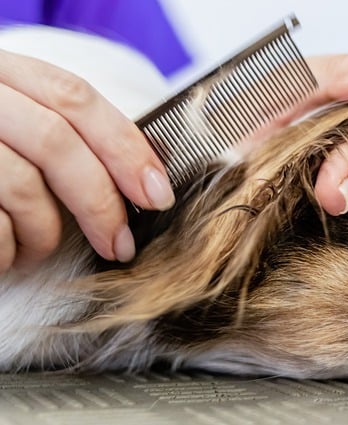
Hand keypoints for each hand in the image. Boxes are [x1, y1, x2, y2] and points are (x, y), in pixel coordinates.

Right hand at [0, 49, 174, 272]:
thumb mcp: (17, 127)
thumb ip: (64, 135)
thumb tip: (139, 175)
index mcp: (1, 72)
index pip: (75, 98)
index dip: (125, 146)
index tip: (157, 192)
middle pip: (56, 142)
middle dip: (100, 202)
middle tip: (121, 245)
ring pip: (22, 187)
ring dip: (45, 234)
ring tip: (37, 249)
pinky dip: (6, 251)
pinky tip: (4, 254)